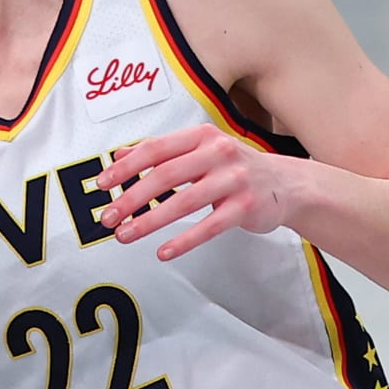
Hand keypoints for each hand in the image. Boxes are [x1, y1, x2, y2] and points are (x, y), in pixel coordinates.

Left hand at [93, 124, 289, 260]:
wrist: (286, 183)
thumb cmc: (236, 166)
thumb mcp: (200, 150)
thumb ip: (163, 151)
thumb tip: (121, 154)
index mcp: (201, 136)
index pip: (155, 149)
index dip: (125, 166)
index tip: (102, 184)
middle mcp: (218, 153)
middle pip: (165, 175)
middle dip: (132, 198)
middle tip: (108, 217)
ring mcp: (234, 180)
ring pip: (184, 202)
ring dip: (150, 221)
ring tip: (126, 235)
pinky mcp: (245, 207)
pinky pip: (209, 226)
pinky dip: (184, 240)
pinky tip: (163, 251)